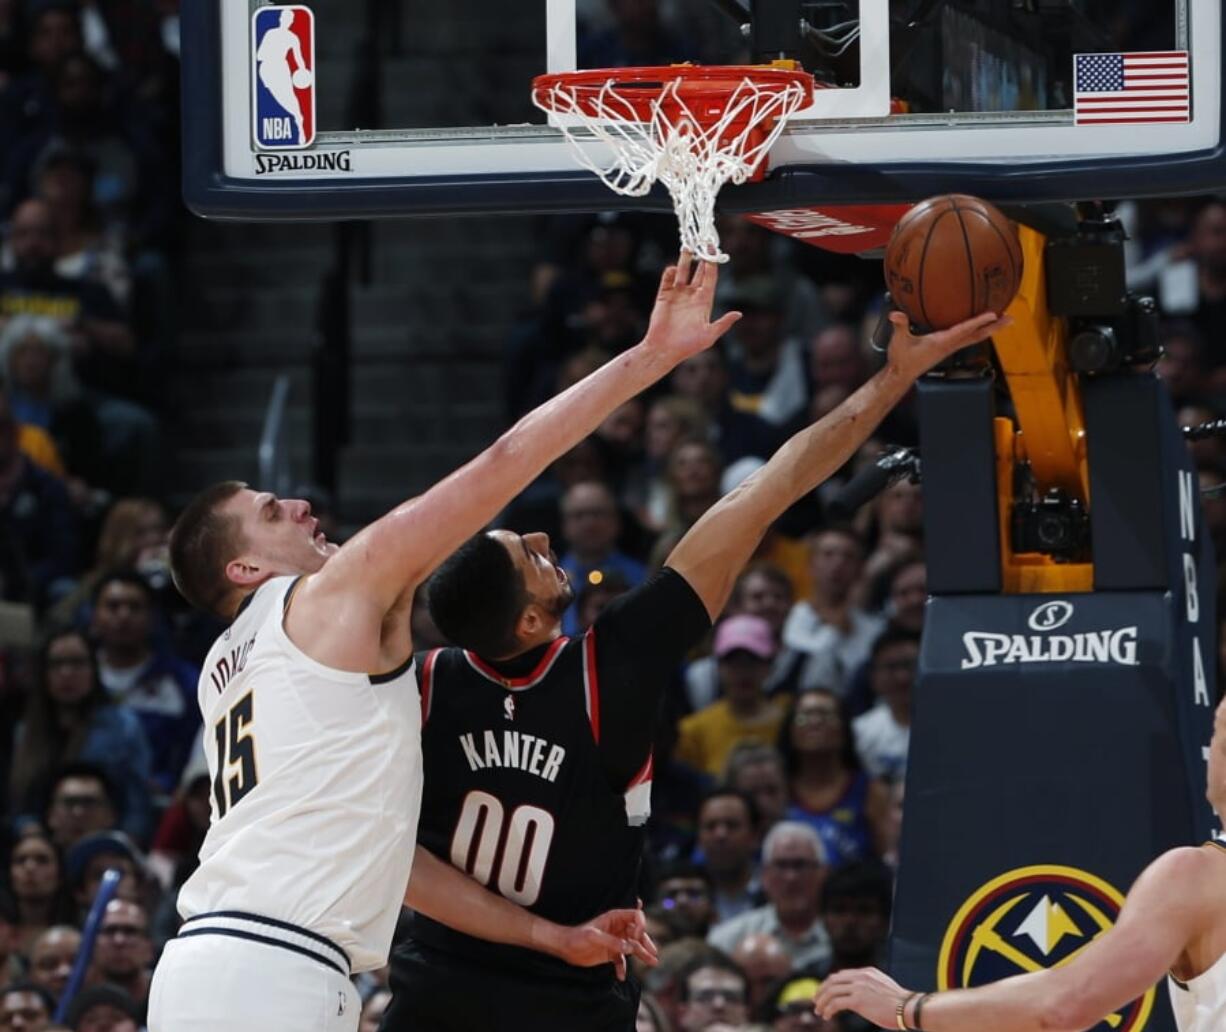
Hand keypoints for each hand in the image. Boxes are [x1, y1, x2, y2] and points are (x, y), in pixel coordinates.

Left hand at [550, 907, 658, 980]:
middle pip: (638, 933)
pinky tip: (621, 976)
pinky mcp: (610, 953)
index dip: (640, 925)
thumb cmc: (577, 937)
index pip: (635, 916)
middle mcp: (617, 928)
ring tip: (653, 962)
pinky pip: (622, 960)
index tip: (636, 937)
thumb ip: (612, 941)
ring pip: (633, 946)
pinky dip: (623, 967)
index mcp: (614, 918)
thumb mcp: (594, 937)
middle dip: (646, 942)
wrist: (565, 948)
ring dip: (642, 954)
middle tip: (653, 952)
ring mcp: (615, 941)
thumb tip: (630, 947)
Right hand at [643, 251, 741, 362]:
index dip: (712, 264)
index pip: (710, 278)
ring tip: (688, 245)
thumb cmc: (687, 346)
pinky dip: (670, 273)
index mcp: (704, 302)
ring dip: (685, 260)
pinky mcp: (664, 297)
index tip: (714, 250)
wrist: (664, 350)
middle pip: (698, 272)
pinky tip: (674, 269)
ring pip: (682, 272)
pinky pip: (667, 280)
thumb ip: (723, 324)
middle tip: (703, 241)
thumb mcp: (709, 335)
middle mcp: (691, 296)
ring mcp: (677, 295)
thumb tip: (738, 314)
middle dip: (701, 257)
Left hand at [813, 966, 911, 1025]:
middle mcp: (860, 976)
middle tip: (816, 1001)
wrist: (908, 1007)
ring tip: (819, 1011)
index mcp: (866, 972)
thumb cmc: (898, 1002)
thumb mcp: (882, 986)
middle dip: (821, 991)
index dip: (829, 984)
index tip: (824, 993)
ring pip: (831, 991)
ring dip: (822, 1002)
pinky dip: (828, 1009)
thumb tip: (858, 994)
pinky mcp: (858, 1000)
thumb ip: (869, 986)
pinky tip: (827, 1016)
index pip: (841, 975)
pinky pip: (836, 1003)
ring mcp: (858, 987)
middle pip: (832, 980)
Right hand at [886, 309, 1011, 379]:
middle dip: (994, 327)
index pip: (963, 330)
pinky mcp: (947, 349)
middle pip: (978, 336)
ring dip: (990, 329)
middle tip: (1010, 318)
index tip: (992, 314)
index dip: (978, 322)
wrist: (902, 374)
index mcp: (941, 342)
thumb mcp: (899, 341)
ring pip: (975, 337)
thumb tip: (895, 314)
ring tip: (1003, 319)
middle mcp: (950, 346)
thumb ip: (899, 326)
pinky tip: (979, 325)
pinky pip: (967, 338)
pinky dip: (977, 330)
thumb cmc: (901, 359)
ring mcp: (950, 348)